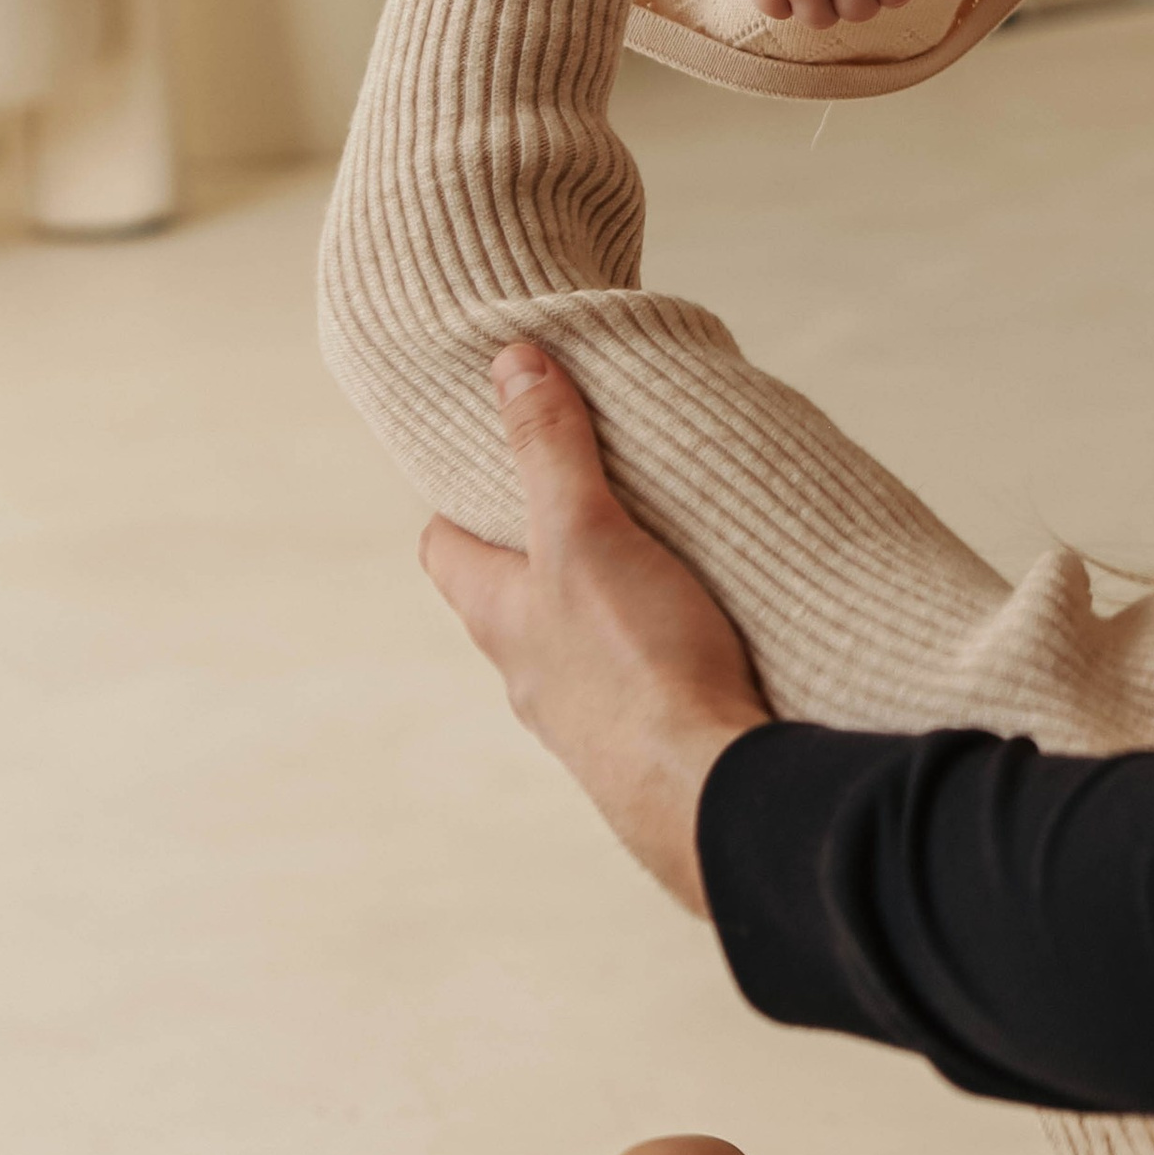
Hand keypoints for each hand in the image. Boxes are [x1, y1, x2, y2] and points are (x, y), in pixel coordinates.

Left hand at [421, 343, 770, 914]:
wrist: (709, 791)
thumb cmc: (637, 663)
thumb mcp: (586, 534)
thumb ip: (549, 449)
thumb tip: (510, 363)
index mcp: (497, 617)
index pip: (443, 548)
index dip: (459, 500)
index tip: (495, 459)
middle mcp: (526, 672)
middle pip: (509, 595)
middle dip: (541, 546)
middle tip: (589, 490)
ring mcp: (582, 716)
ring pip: (571, 643)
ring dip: (600, 601)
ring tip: (657, 554)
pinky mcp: (641, 745)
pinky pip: (630, 683)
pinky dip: (648, 649)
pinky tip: (695, 633)